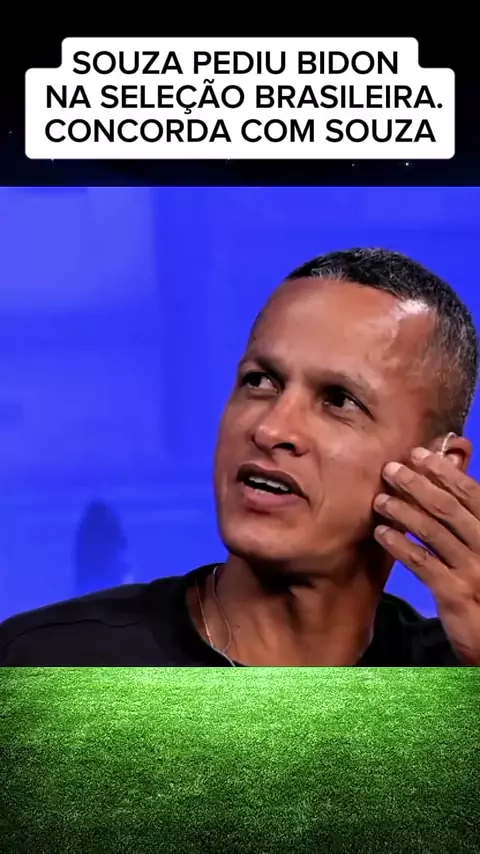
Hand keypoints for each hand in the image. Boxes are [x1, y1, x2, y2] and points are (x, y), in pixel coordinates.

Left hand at [373, 447, 479, 664]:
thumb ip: (466, 514)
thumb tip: (451, 469)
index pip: (470, 492)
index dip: (442, 471)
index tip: (417, 454)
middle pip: (448, 507)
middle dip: (416, 484)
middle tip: (390, 470)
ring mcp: (473, 570)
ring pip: (432, 531)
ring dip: (403, 511)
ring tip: (380, 501)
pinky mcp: (454, 593)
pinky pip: (422, 562)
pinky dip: (400, 544)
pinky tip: (381, 534)